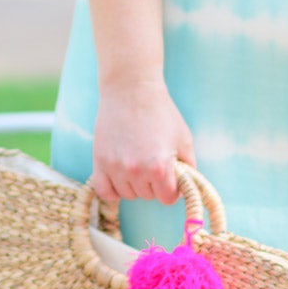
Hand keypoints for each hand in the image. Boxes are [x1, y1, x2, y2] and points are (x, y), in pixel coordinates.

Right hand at [92, 77, 195, 204]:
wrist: (131, 90)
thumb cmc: (161, 112)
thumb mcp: (183, 138)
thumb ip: (188, 167)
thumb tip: (187, 188)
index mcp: (159, 167)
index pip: (168, 198)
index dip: (172, 189)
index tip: (170, 176)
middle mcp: (136, 171)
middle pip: (148, 196)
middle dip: (154, 184)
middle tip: (153, 161)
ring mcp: (115, 167)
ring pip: (127, 195)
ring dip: (134, 185)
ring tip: (137, 162)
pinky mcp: (99, 161)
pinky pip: (105, 191)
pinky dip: (113, 189)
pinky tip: (120, 177)